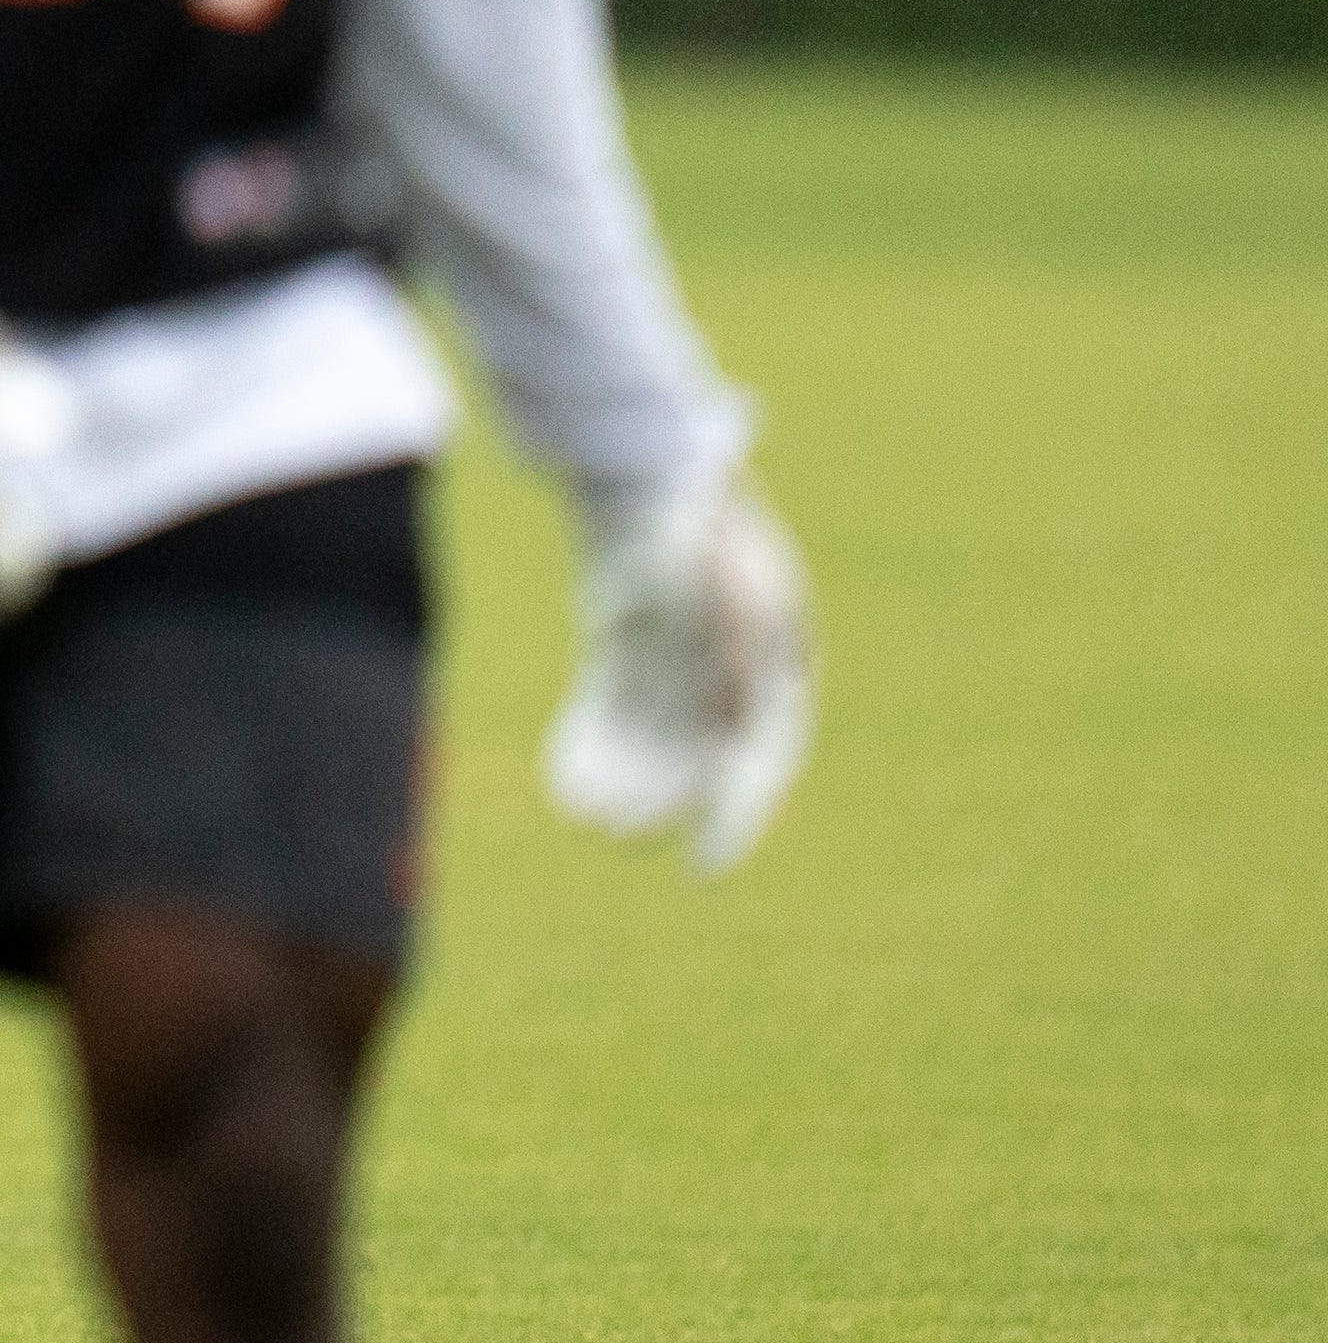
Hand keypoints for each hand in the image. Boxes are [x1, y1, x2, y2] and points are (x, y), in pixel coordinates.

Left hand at [545, 461, 811, 869]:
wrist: (644, 474)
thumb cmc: (690, 514)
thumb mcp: (712, 556)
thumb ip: (719, 607)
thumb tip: (722, 679)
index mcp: (779, 663)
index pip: (764, 759)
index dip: (737, 820)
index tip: (703, 869)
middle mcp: (735, 676)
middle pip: (704, 762)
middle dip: (663, 802)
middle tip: (618, 835)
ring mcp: (683, 670)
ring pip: (656, 747)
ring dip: (625, 785)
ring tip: (583, 816)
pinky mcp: (633, 662)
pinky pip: (617, 718)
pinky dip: (596, 749)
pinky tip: (563, 784)